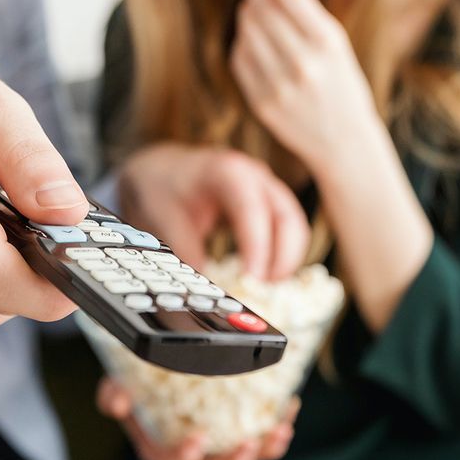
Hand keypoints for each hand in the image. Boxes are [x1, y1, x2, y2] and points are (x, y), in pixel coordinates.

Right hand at [97, 378, 298, 459]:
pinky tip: (290, 406)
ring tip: (281, 430)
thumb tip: (118, 401)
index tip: (199, 440)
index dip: (185, 457)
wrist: (155, 375)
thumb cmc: (134, 385)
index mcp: (159, 450)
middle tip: (249, 445)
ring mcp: (217, 447)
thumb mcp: (117, 386)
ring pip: (243, 458)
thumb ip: (113, 394)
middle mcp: (191, 456)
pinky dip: (277, 426)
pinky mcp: (238, 433)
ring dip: (265, 449)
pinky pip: (261, 438)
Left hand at [117, 143, 308, 280]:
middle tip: (264, 290)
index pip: (252, 209)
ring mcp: (268, 189)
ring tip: (264, 288)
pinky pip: (288, 231)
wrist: (164, 169)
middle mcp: (256, 177)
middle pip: (288, 218)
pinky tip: (265, 277)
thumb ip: (185, 251)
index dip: (257, 246)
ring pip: (294, 226)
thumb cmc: (164, 187)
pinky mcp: (271, 204)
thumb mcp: (165, 217)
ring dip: (286, 260)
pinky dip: (282, 255)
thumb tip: (203, 287)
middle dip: (283, 258)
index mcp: (228, 172)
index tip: (252, 279)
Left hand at [231, 0, 389, 169]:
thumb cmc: (341, 83)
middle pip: (261, 7)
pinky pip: (240, 58)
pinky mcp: (261, 102)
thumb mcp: (334, 42)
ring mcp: (279, 85)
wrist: (344, 141)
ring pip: (247, 30)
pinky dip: (244, 41)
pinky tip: (255, 38)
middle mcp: (302, 63)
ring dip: (249, 11)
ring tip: (258, 6)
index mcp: (327, 42)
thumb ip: (303, 7)